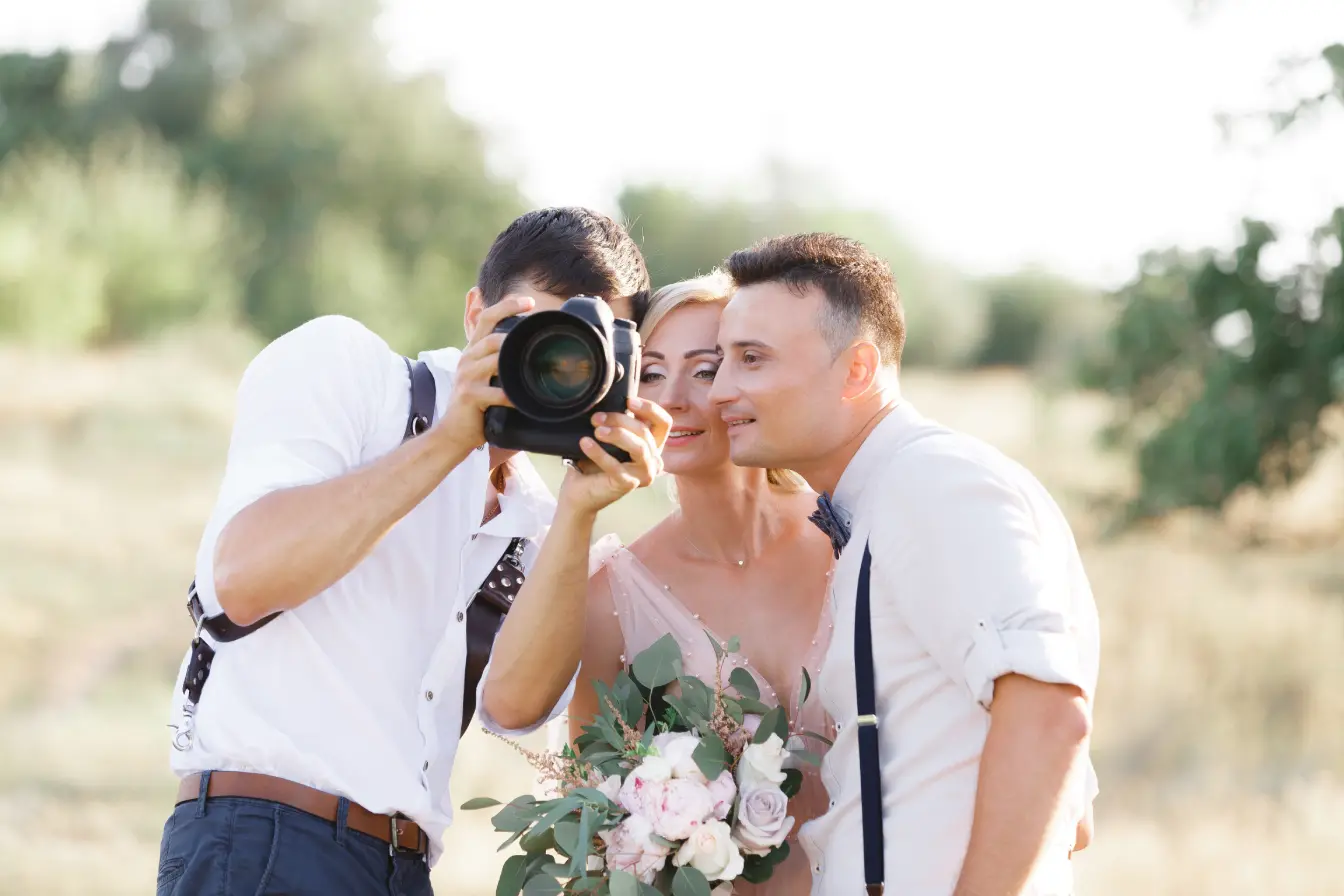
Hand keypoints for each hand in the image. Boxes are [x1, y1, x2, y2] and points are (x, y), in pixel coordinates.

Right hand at [437, 295, 533, 448]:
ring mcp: (467, 377)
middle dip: (515, 334)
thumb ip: (499, 361)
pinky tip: (525, 400)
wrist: (452, 432)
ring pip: (494, 360)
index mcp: (472, 351)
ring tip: (534, 365)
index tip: (530, 301)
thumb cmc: (474, 404)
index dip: (507, 306)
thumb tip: (528, 352)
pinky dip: (513, 397)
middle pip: (491, 337)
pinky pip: (496, 393)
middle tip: (538, 337)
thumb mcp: (483, 376)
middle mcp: (467, 359)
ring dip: (515, 361)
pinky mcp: (469, 396)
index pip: (486, 318)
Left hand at [559, 396, 670, 515]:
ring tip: (597, 430)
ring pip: (639, 448)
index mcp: (652, 446)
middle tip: (596, 418)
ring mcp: (644, 475)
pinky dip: (599, 453)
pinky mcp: (628, 485)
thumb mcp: (610, 437)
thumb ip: (619, 423)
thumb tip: (614, 401)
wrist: (578, 490)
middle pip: (644, 432)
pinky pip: (616, 466)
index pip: (663, 423)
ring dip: (617, 435)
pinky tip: (585, 443)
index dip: (650, 409)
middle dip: (620, 420)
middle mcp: (653, 461)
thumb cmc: (594, 461)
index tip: (628, 401)